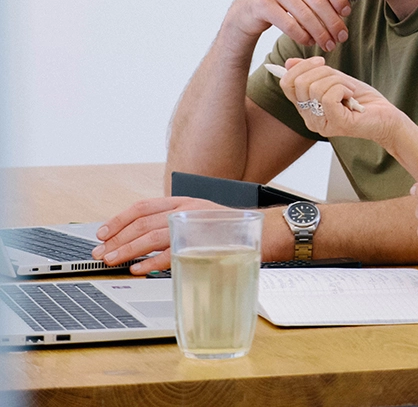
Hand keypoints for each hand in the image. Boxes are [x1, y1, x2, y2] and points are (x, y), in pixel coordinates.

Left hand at [91, 197, 229, 274]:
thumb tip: (142, 236)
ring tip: (112, 261)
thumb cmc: (228, 229)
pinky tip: (138, 269)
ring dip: (128, 250)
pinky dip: (151, 263)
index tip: (102, 233)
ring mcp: (194, 227)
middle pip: (143, 222)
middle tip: (100, 253)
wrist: (263, 232)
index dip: (119, 220)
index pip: (143, 207)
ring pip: (152, 236)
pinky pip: (171, 254)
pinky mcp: (202, 245)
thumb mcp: (198, 216)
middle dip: (117, 238)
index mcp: (183, 202)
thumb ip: (175, 221)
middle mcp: (186, 211)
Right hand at [224, 0, 349, 52]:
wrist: (247, 8)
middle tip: (342, 38)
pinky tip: (308, 42)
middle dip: (333, 22)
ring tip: (328, 45)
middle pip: (318, 1)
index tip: (347, 14)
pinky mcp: (262, 4)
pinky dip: (302, 36)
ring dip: (320, 34)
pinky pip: (289, 24)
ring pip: (305, 15)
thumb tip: (346, 9)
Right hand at [278, 57, 402, 145]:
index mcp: (306, 108)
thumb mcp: (335, 80)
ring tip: (349, 90)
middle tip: (341, 78)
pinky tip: (352, 96)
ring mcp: (322, 123)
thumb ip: (313, 73)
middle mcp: (310, 119)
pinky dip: (343, 88)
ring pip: (315, 88)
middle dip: (323, 71)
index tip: (320, 61)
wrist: (386, 117)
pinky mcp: (336, 124)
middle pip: (299, 82)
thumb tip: (288, 63)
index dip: (301, 66)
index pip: (287, 83)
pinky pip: (329, 97)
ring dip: (338, 81)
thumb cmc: (363, 100)